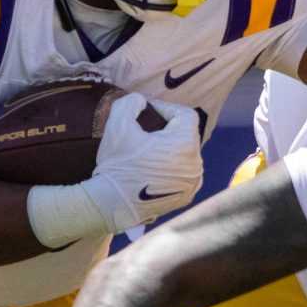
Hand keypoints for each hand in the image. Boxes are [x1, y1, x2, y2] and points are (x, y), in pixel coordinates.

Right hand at [81, 91, 203, 229]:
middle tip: (147, 131)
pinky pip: (184, 175)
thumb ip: (131, 102)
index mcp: (185, 144)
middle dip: (169, 130)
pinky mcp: (186, 197)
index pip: (185, 115)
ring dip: (171, 150)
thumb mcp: (118, 123)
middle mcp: (196, 164)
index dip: (166, 109)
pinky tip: (153, 169)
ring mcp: (192, 183)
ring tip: (149, 150)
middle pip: (187, 135)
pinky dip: (172, 169)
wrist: (111, 204)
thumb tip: (142, 101)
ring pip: (186, 156)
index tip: (147, 112)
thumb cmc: (116, 164)